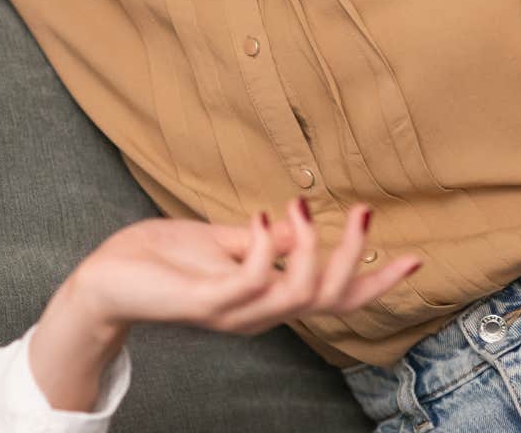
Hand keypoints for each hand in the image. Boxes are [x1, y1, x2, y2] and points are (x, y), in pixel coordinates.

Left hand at [27, 199, 420, 409]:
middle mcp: (257, 314)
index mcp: (265, 300)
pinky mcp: (205, 303)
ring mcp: (233, 312)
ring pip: (299, 294)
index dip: (375, 282)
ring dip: (312, 247)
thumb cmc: (159, 259)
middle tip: (365, 211)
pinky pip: (251, 283)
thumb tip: (302, 224)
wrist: (105, 279)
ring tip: (303, 207)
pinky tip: (264, 216)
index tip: (415, 258)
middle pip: (329, 300)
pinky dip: (266, 248)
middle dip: (354, 258)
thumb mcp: (222, 243)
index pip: (333, 298)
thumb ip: (261, 242)